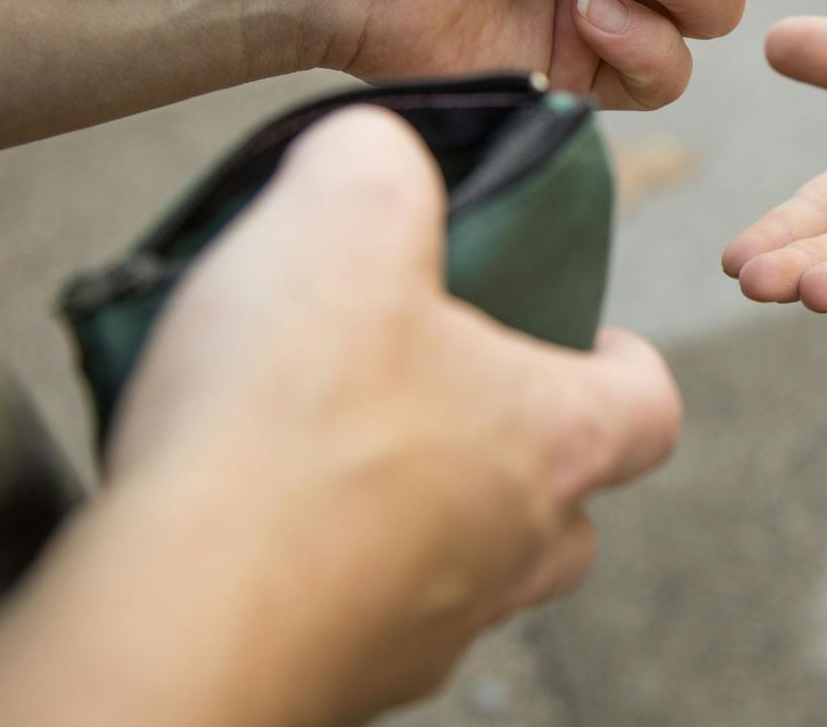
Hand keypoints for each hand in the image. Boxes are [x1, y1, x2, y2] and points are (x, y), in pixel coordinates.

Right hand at [103, 106, 680, 723]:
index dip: (626, 360)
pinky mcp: (340, 676)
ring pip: (468, 568)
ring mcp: (431, 627)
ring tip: (332, 447)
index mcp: (553, 440)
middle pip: (567, 505)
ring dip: (423, 508)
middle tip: (445, 390)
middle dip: (520, 443)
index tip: (584, 332)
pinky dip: (330, 567)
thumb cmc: (283, 430)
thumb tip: (378, 152)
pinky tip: (255, 515)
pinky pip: (362, 614)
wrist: (176, 620)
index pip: (650, 406)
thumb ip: (381, 160)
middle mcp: (513, 549)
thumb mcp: (343, 219)